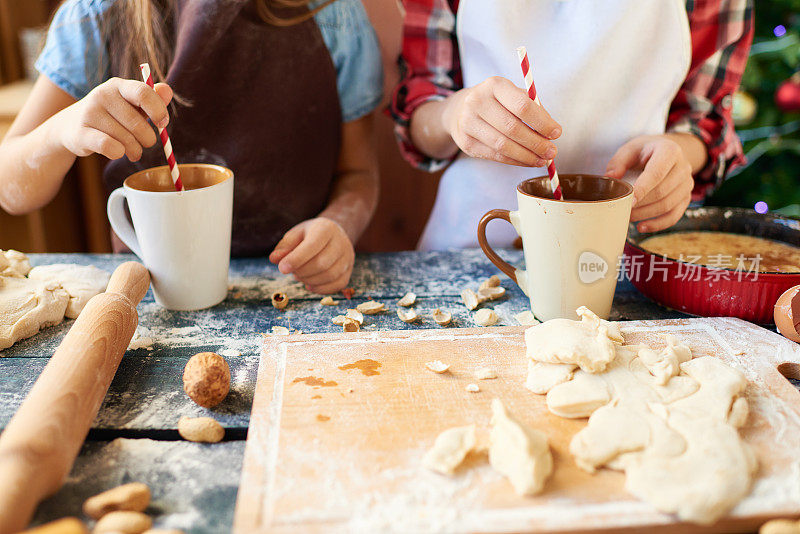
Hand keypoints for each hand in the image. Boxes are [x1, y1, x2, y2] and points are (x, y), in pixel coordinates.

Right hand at [55, 77, 172, 160]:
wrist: (71, 126)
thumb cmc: (112, 115)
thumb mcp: (131, 104)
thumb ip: (152, 99)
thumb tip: (168, 91)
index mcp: (118, 86)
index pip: (143, 93)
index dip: (158, 111)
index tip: (163, 124)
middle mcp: (102, 95)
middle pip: (138, 123)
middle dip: (148, 139)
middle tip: (146, 143)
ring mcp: (90, 113)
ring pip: (127, 140)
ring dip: (135, 150)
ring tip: (132, 151)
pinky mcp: (81, 133)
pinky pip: (111, 148)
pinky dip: (119, 154)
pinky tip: (117, 152)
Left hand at [269, 217, 354, 293]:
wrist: (333, 235)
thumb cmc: (310, 235)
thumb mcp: (295, 235)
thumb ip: (284, 246)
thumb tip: (274, 259)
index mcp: (326, 228)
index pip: (312, 246)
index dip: (296, 259)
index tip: (282, 268)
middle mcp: (341, 242)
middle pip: (322, 263)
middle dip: (302, 272)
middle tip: (292, 272)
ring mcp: (348, 257)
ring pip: (330, 276)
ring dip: (310, 280)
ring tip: (300, 276)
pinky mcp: (349, 270)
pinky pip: (338, 285)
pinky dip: (321, 289)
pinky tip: (310, 284)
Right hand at [441, 76, 560, 165]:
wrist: (460, 111)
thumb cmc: (497, 103)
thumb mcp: (513, 96)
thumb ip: (533, 109)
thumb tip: (552, 133)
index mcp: (494, 85)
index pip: (522, 106)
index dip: (542, 122)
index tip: (557, 133)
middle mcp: (477, 102)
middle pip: (512, 128)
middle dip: (536, 143)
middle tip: (552, 152)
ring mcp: (468, 123)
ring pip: (503, 145)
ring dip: (527, 156)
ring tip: (542, 160)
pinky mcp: (466, 143)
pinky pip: (495, 156)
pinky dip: (515, 161)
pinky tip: (527, 161)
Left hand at [605, 134, 694, 232]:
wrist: (667, 152)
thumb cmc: (645, 151)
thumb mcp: (630, 148)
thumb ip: (618, 162)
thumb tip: (610, 178)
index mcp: (670, 151)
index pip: (657, 173)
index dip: (643, 188)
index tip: (629, 200)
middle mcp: (683, 167)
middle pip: (662, 192)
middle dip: (641, 204)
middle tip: (622, 210)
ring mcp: (687, 184)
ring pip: (668, 205)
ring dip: (645, 215)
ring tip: (628, 217)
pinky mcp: (686, 197)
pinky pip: (674, 215)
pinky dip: (658, 224)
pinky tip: (641, 227)